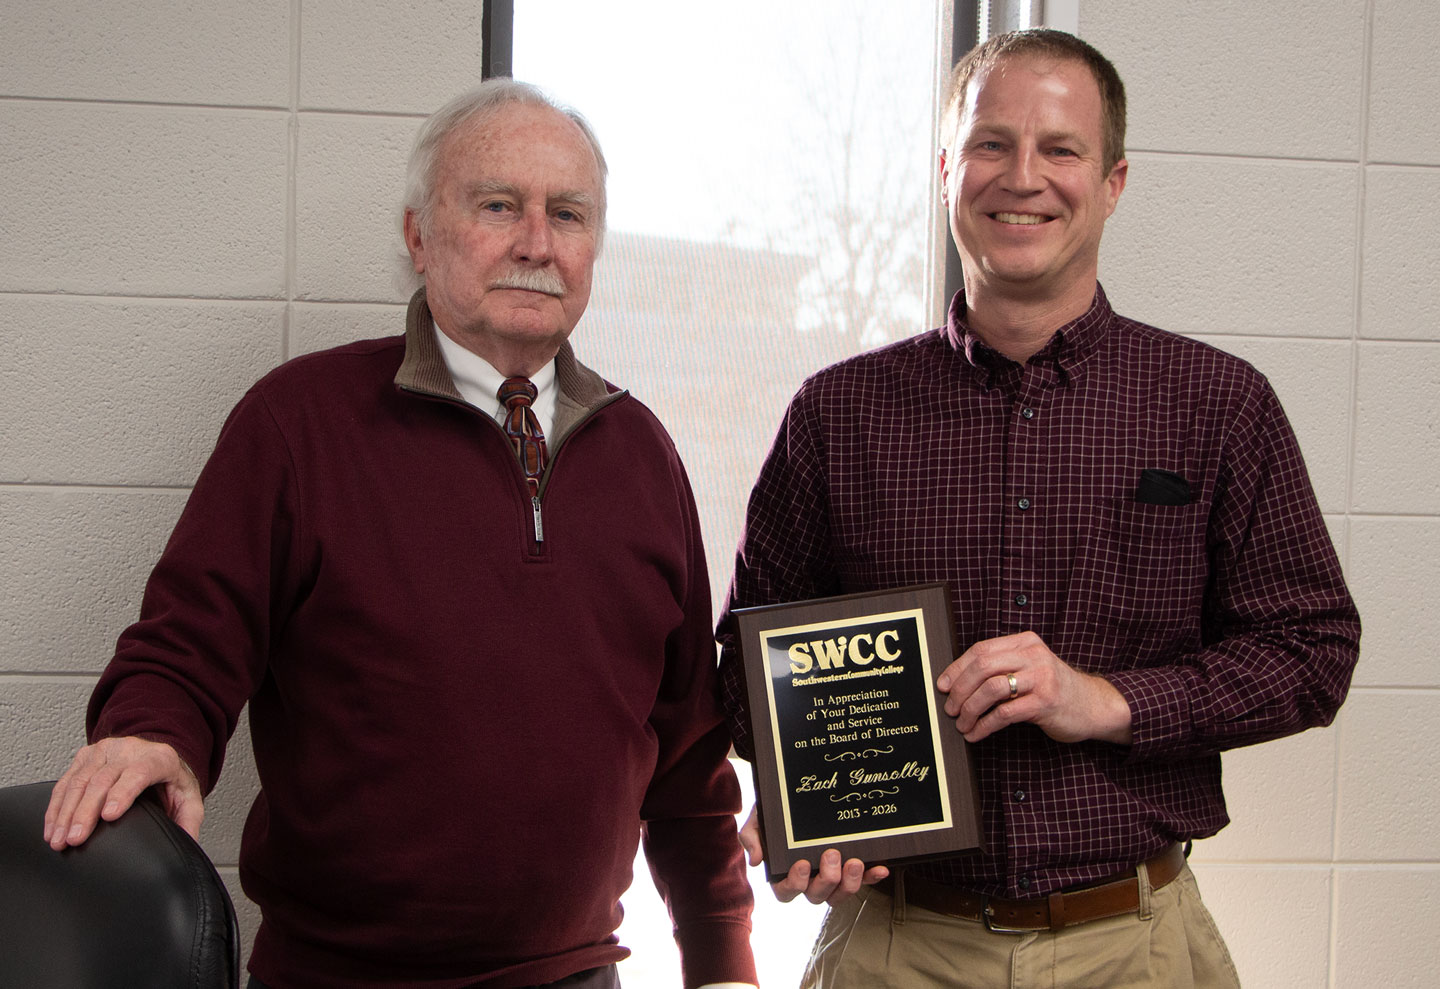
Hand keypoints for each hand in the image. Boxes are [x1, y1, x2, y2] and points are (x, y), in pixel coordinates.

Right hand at [43, 737, 203, 849]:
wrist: (157, 754)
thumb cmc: (171, 780)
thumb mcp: (189, 798)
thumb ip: (189, 821)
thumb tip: (187, 844)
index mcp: (159, 758)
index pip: (139, 773)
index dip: (122, 793)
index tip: (108, 816)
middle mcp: (131, 749)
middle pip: (103, 780)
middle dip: (85, 812)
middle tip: (75, 839)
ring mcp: (106, 750)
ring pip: (80, 781)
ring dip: (65, 813)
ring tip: (58, 839)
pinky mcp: (86, 755)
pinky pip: (67, 780)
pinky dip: (56, 806)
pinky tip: (52, 827)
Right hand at [739, 804, 887, 905]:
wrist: (793, 796)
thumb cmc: (772, 813)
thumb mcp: (757, 820)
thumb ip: (751, 838)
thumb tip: (757, 861)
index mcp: (784, 874)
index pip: (786, 892)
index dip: (794, 884)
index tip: (801, 863)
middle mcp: (808, 880)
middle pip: (817, 895)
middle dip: (826, 879)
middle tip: (831, 854)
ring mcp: (831, 876)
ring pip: (840, 894)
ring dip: (850, 883)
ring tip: (855, 862)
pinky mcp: (851, 868)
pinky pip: (864, 880)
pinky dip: (873, 877)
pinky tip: (882, 868)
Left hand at [935, 631, 1132, 744]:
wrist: (1094, 705)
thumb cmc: (1053, 689)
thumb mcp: (1029, 669)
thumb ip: (1001, 668)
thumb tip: (956, 683)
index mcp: (1025, 642)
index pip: (981, 650)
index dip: (957, 668)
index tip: (942, 685)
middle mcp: (1033, 655)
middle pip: (982, 667)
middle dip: (960, 689)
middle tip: (949, 708)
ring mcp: (1041, 678)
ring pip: (991, 689)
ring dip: (969, 709)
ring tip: (961, 723)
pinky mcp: (1045, 702)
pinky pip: (1004, 714)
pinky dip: (984, 725)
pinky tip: (976, 733)